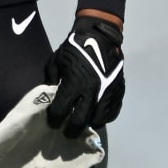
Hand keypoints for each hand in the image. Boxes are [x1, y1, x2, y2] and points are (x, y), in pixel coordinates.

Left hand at [44, 16, 124, 137]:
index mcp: (74, 84)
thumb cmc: (75, 47)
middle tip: (67, 131)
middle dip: (71, 130)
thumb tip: (50, 92)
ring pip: (98, 121)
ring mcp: (106, 94)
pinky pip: (112, 113)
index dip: (54, 119)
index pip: (60, 111)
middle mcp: (91, 93)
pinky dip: (105, 117)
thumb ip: (51, 78)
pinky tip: (97, 114)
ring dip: (89, 124)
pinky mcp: (118, 92)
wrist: (100, 36)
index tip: (53, 121)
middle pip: (79, 122)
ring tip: (84, 121)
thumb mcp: (56, 60)